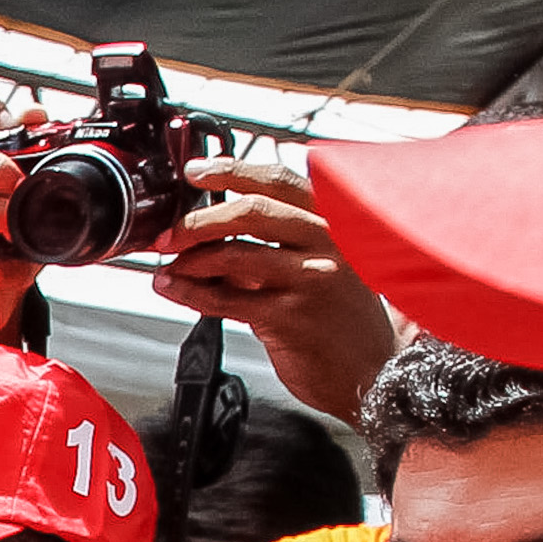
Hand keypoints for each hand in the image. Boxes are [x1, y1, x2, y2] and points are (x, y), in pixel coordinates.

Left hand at [150, 154, 396, 425]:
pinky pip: (227, 300)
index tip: (197, 172)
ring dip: (190, 259)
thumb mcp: (320, 263)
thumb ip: (276, 242)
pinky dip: (190, 293)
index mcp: (333, 220)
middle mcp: (326, 242)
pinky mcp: (290, 318)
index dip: (232, 171)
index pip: (278, 180)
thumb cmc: (341, 318)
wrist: (374, 369)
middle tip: (169, 232)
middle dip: (199, 220)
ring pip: (235, 256)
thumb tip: (214, 227)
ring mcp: (310, 279)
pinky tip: (173, 289)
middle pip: (252, 212)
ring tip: (168, 265)